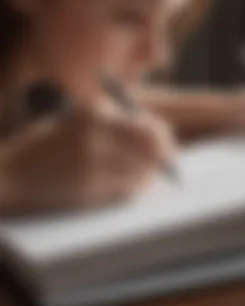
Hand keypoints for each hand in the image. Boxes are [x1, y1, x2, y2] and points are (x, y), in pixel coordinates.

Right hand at [0, 107, 175, 215]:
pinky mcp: (89, 189)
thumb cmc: (46, 145)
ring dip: (152, 175)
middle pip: (150, 150)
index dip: (163, 137)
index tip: (168, 143)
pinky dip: (138, 188)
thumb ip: (113, 125)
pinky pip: (127, 190)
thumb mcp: (77, 122)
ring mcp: (93, 165)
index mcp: (95, 115)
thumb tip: (152, 135)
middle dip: (164, 157)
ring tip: (152, 175)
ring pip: (143, 173)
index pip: (147, 127)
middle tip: (168, 162)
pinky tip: (137, 186)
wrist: (11, 173)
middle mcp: (97, 138)